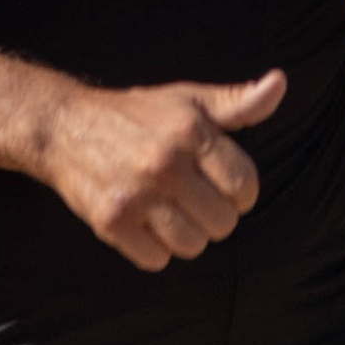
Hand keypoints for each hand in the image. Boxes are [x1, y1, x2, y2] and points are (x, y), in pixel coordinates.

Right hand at [37, 69, 285, 269]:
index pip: (244, 186)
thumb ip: (238, 103)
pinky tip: (144, 225)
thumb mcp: (189, 101)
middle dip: (213, 215)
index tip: (221, 186)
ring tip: (169, 213)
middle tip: (192, 199)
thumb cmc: (137, 115)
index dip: (240, 193)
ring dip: (186, 236)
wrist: (65, 127)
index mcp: (190, 132)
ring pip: (192, 246)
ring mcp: (136, 195)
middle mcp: (164, 163)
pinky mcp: (111, 222)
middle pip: (222, 222)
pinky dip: (154, 250)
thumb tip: (279, 83)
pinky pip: (156, 260)